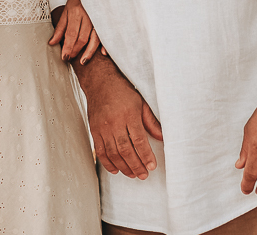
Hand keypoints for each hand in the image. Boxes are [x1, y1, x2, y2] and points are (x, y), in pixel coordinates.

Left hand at [49, 0, 103, 63]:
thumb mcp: (66, 10)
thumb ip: (60, 28)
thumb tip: (52, 43)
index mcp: (76, 13)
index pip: (71, 34)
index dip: (68, 47)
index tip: (64, 57)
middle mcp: (88, 17)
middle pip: (82, 38)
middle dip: (76, 50)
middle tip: (70, 58)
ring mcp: (98, 19)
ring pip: (95, 39)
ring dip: (89, 52)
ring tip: (83, 61)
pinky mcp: (105, 20)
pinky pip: (105, 34)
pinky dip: (105, 44)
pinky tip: (103, 53)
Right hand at [77, 57, 162, 179]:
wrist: (99, 82)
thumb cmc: (123, 91)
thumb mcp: (141, 102)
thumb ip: (151, 121)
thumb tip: (163, 137)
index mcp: (129, 114)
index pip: (139, 140)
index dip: (146, 155)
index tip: (152, 166)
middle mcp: (114, 122)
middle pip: (126, 150)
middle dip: (136, 165)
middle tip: (144, 175)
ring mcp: (102, 127)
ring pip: (113, 153)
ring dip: (124, 167)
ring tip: (133, 174)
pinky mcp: (94, 130)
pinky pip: (100, 151)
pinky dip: (108, 163)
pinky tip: (116, 170)